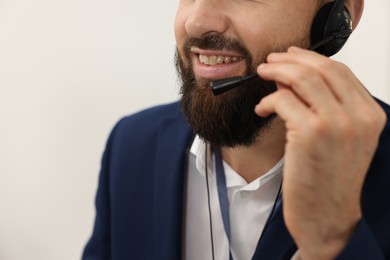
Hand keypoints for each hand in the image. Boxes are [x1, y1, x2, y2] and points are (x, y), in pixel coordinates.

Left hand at [255, 47, 385, 258]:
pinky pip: (283, 100)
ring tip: (262, 74)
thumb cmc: (329, 180)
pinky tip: (262, 108)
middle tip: (271, 61)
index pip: (341, 71)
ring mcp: (336, 123)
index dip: (312, 58)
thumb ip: (328, 108)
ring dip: (277, 72)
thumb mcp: (342, 140)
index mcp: (370, 115)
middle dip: (291, 59)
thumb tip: (295, 79)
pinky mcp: (310, 133)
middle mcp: (357, 116)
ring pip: (302, 78)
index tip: (292, 56)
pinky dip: (268, 99)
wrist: (326, 216)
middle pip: (322, 68)